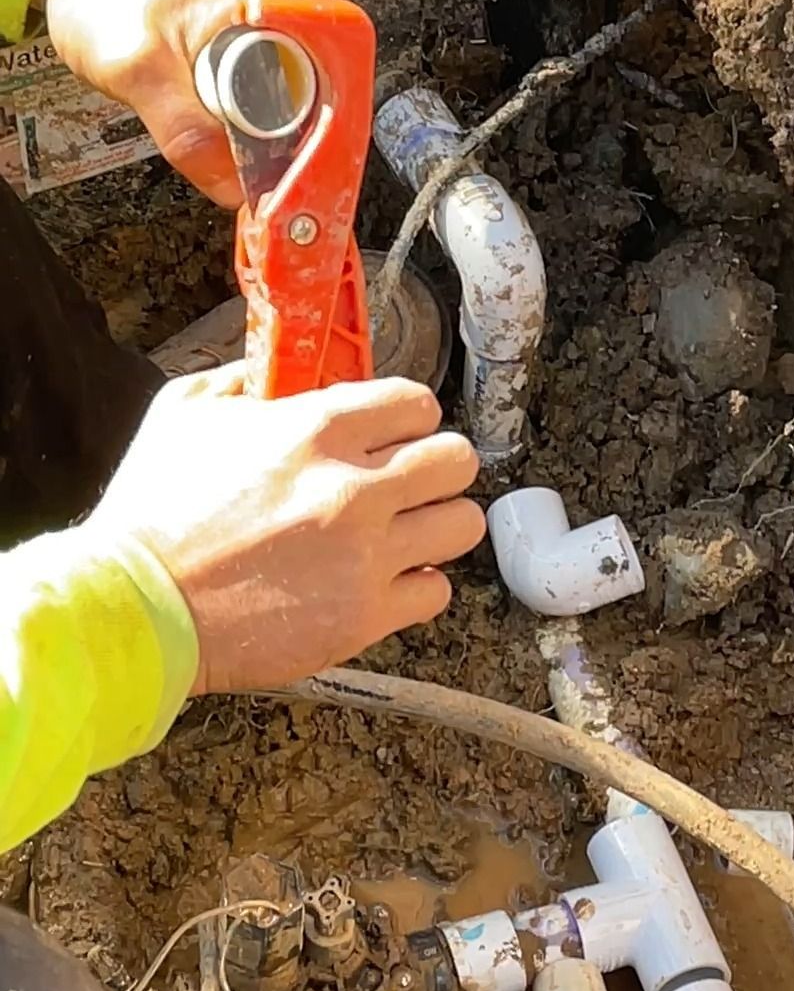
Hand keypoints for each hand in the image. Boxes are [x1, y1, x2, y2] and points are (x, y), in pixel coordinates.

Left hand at [37, 0, 335, 205]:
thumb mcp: (139, 69)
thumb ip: (188, 136)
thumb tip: (235, 190)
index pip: (337, 76)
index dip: (311, 134)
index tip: (277, 166)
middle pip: (321, 95)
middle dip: (278, 134)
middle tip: (229, 145)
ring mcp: (285, 9)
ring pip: (296, 97)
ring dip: (256, 125)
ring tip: (206, 114)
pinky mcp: (267, 27)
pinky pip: (275, 85)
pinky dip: (245, 110)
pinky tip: (211, 109)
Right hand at [88, 369, 485, 692]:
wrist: (135, 608)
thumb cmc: (152, 518)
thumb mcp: (184, 414)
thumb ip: (243, 381)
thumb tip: (278, 374)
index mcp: (317, 428)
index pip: (417, 403)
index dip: (407, 417)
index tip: (395, 432)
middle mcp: (355, 487)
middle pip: (457, 459)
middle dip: (435, 467)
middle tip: (408, 482)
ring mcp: (367, 555)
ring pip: (462, 524)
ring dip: (435, 525)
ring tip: (403, 533)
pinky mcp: (366, 616)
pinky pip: (437, 591)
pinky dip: (416, 586)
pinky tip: (382, 580)